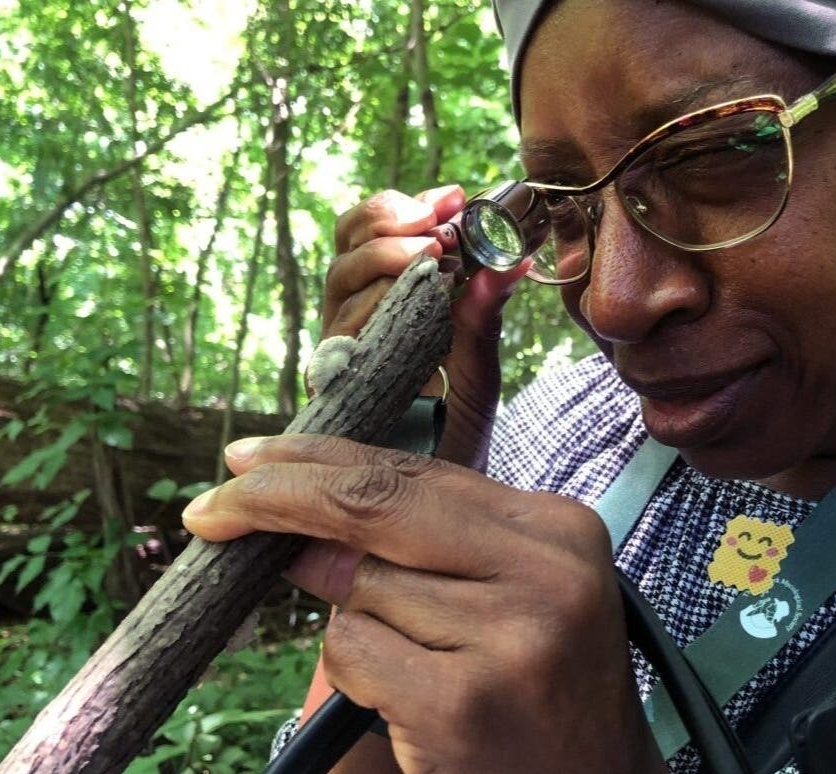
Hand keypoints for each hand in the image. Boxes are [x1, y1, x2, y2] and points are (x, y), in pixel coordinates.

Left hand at [183, 434, 676, 773]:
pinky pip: (352, 654)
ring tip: (426, 662)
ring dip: (354, 619)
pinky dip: (357, 674)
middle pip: (373, 506)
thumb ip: (423, 545)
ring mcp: (509, 637)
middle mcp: (544, 572)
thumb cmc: (541, 682)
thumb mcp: (506, 591)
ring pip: (355, 590)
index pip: (415, 470)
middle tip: (211, 509)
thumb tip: (299, 524)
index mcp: (556, 528)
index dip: (320, 459)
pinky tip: (413, 701)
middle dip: (276, 499)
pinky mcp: (464, 705)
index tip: (253, 459)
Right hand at [325, 186, 527, 469]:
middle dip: (387, 224)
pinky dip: (366, 315)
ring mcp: (337, 355)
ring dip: (381, 259)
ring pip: (339, 285)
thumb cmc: (452, 442)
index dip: (404, 209)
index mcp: (385, 308)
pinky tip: (398, 307)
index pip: (376, 237)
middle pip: (348, 249)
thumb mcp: (474, 375)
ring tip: (428, 254)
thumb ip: (481, 322)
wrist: (430, 516)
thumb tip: (510, 263)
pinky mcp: (325, 390)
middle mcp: (354, 325)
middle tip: (434, 223)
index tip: (452, 196)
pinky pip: (334, 339)